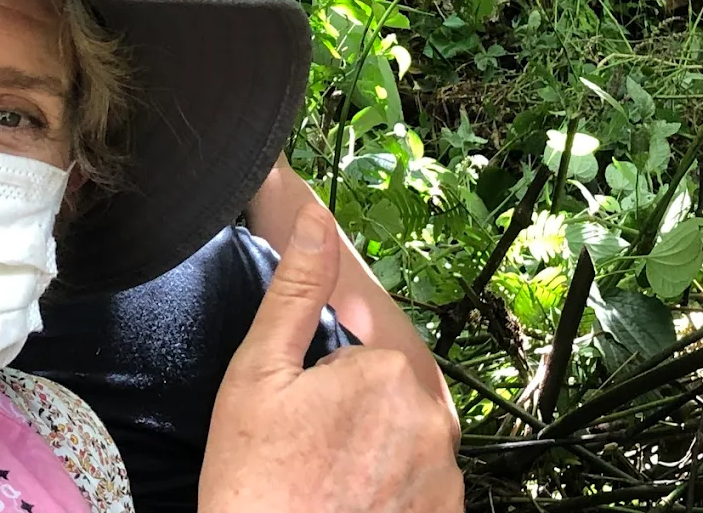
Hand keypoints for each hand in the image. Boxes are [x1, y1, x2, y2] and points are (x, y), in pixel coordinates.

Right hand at [199, 204, 463, 511]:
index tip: (297, 408)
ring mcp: (446, 476)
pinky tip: (345, 495)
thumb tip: (314, 218)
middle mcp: (434, 420)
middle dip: (352, 400)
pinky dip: (390, 480)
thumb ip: (295, 290)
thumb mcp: (258, 376)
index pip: (366, 335)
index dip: (324, 365)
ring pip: (408, 430)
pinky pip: (422, 477)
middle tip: (302, 443)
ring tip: (320, 473)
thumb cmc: (255, 487)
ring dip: (374, 439)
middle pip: (390, 384)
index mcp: (391, 371)